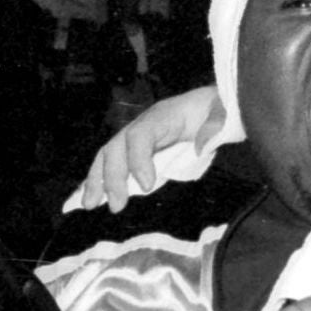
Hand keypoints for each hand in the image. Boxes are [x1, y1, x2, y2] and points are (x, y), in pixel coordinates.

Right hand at [78, 86, 223, 208]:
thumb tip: (203, 144)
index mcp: (164, 115)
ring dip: (96, 179)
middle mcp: (144, 124)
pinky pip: (114, 162)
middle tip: (116, 206)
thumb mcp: (221, 114)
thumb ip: (214, 127)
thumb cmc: (217, 110)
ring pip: (109, 154)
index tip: (147, 186)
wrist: (213, 105)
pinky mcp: (138, 149)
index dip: (138, 159)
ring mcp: (138, 135)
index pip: (141, 135)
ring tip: (89, 204)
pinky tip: (90, 196)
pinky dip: (100, 179)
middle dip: (111, 176)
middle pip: (117, 146)